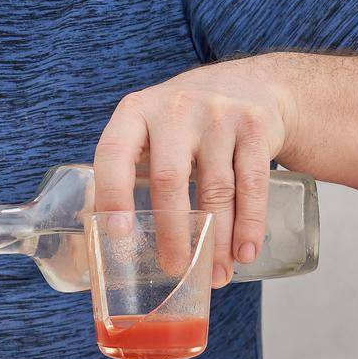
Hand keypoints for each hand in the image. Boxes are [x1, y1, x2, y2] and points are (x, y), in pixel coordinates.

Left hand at [93, 58, 292, 287]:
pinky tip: (245, 252)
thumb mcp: (150, 125)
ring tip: (215, 276)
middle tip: (174, 268)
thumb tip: (102, 232)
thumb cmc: (185, 119)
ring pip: (216, 188)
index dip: (112, 193)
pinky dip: (250, 224)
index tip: (118, 234)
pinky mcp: (255, 127)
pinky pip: (252, 184)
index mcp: (136, 111)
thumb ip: (129, 166)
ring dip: (217, 240)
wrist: (251, 83)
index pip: (114, 154)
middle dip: (172, 231)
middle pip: (169, 178)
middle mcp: (174, 110)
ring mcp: (218, 116)